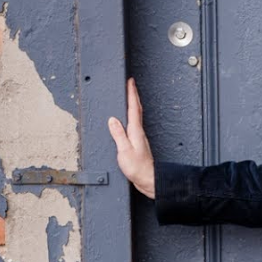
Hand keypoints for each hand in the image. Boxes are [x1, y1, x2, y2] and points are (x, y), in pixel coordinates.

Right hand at [108, 77, 155, 198]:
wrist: (148, 180)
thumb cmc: (137, 168)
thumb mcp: (124, 151)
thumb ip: (118, 135)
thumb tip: (112, 120)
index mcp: (135, 131)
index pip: (133, 108)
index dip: (132, 94)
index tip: (130, 81)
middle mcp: (139, 132)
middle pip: (136, 109)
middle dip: (133, 95)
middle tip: (130, 83)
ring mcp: (139, 137)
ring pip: (136, 116)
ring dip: (133, 104)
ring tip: (130, 95)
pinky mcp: (137, 143)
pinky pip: (134, 124)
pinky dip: (132, 116)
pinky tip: (128, 118)